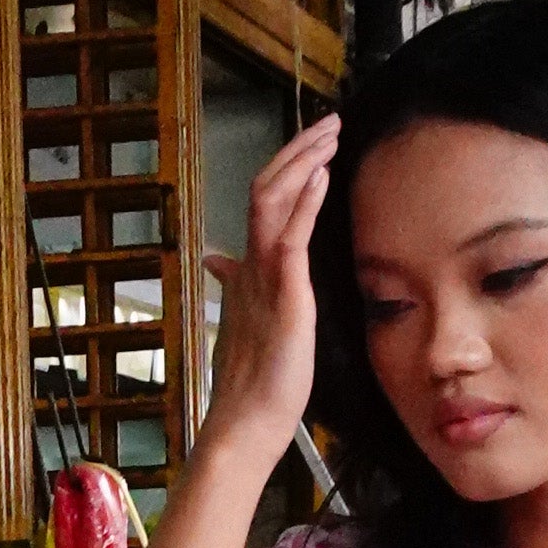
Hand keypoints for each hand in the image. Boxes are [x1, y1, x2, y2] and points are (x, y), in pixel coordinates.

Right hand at [202, 116, 340, 472]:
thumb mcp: (249, 324)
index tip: (317, 145)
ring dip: (303, 162)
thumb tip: (218, 262)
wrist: (247, 424)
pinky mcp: (283, 297)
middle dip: (299, 150)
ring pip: (272, 201)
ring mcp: (263, 279)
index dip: (288, 168)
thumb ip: (237, 286)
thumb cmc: (256, 385)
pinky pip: (289, 239)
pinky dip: (304, 203)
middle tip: (330, 124)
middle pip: (266, 188)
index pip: (264, 204)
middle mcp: (250, 267)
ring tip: (330, 135)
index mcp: (247, 272)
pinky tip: (322, 176)